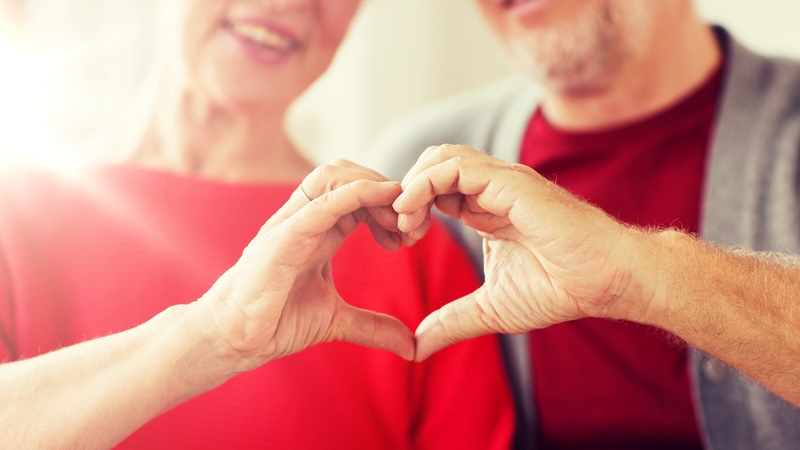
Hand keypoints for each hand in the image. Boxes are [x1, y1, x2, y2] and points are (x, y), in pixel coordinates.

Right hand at [193, 160, 414, 373]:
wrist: (235, 338)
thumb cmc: (275, 321)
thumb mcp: (337, 321)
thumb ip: (374, 327)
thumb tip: (411, 346)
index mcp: (321, 229)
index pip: (359, 192)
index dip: (390, 204)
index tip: (411, 234)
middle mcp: (307, 218)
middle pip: (349, 173)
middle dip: (387, 190)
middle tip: (410, 226)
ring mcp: (292, 222)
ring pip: (333, 175)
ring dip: (374, 186)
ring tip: (397, 219)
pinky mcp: (283, 237)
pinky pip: (320, 202)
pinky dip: (354, 193)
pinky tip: (381, 199)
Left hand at [394, 145, 648, 360]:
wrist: (605, 282)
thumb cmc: (560, 288)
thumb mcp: (490, 309)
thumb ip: (452, 322)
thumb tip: (416, 348)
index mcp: (484, 208)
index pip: (434, 188)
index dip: (410, 207)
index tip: (400, 240)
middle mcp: (490, 188)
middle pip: (432, 164)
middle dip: (406, 191)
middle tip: (399, 229)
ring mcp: (501, 181)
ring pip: (440, 157)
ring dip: (412, 184)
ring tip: (404, 221)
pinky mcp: (510, 182)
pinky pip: (456, 167)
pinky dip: (425, 183)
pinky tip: (414, 213)